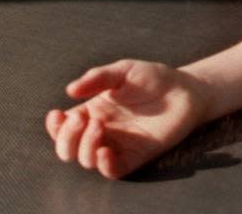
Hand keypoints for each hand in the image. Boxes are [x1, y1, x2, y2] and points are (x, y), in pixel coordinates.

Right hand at [45, 59, 208, 178]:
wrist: (186, 89)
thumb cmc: (154, 78)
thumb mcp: (123, 71)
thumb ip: (98, 77)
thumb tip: (70, 90)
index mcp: (93, 113)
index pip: (63, 128)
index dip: (55, 126)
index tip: (58, 114)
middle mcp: (101, 132)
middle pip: (68, 149)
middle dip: (66, 138)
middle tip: (80, 120)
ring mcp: (118, 145)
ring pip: (87, 160)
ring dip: (85, 146)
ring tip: (98, 125)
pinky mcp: (136, 155)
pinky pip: (113, 170)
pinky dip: (104, 165)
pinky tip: (105, 150)